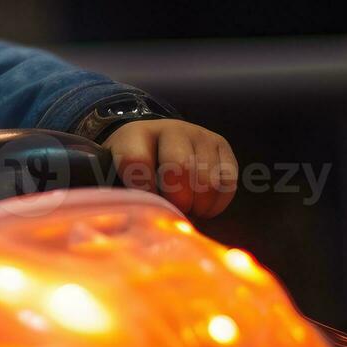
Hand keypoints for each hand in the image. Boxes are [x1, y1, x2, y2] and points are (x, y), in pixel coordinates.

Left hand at [103, 119, 236, 216]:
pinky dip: (216, 203)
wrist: (157, 141)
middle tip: (174, 211)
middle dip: (178, 200)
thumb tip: (137, 217)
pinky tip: (202, 208)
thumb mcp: (118, 173)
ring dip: (198, 205)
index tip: (147, 205)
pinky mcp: (222, 146)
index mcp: (136, 134)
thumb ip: (123, 192)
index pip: (136, 160)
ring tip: (187, 210)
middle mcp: (171, 128)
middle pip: (180, 167)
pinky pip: (227, 182)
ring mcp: (199, 135)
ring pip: (207, 179)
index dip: (143, 190)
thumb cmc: (136, 167)